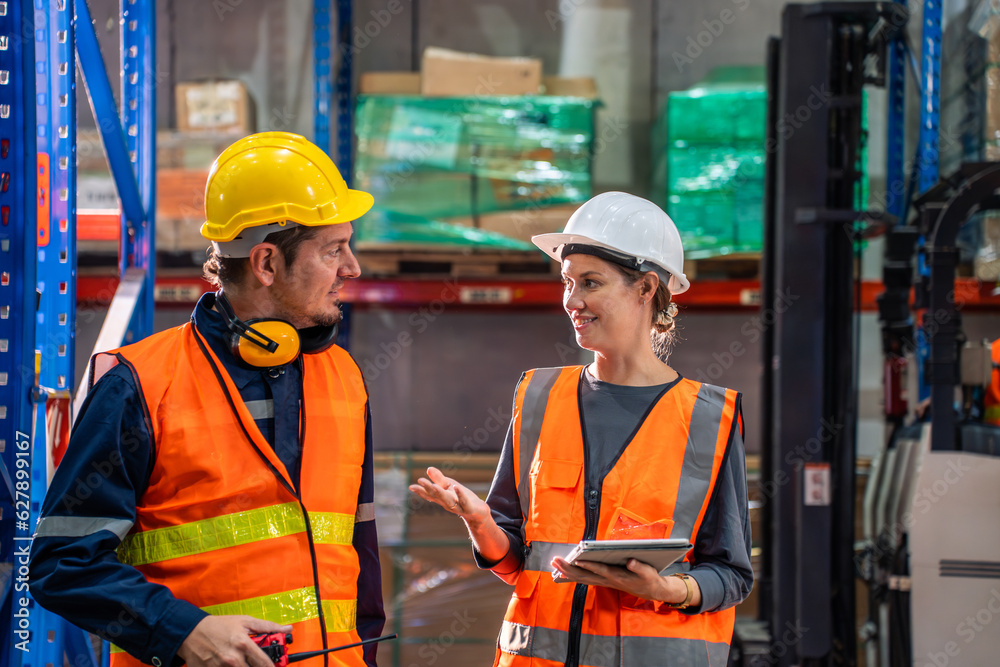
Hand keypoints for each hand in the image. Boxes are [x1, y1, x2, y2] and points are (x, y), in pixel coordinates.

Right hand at [177, 615, 291, 666]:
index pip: (265, 663)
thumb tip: (287, 629)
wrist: (191, 632)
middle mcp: (232, 659)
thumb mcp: (245, 621)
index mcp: (243, 644)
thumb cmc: (219, 626)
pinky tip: (232, 665)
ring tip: (243, 662)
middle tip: (258, 663)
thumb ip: (268, 627)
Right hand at [409, 467, 489, 524]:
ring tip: (434, 486)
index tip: (411, 486)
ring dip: (440, 493)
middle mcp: (447, 503)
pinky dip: (460, 495)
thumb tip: (428, 469)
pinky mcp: (469, 509)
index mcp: (442, 498)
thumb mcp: (449, 486)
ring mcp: (458, 507)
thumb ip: (439, 479)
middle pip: (437, 496)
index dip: (420, 491)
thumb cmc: (461, 498)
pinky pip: (464, 502)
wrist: (478, 513)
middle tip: (420, 481)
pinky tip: (456, 487)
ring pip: (448, 500)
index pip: (429, 494)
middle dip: (428, 488)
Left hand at [550, 557, 694, 604]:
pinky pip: (584, 578)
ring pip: (582, 578)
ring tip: (554, 562)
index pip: (601, 570)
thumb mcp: (648, 573)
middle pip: (585, 575)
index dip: (590, 566)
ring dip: (567, 571)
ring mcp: (604, 581)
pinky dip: (573, 575)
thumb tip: (631, 561)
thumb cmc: (648, 579)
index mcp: (618, 577)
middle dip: (569, 568)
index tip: (577, 561)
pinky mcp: (603, 580)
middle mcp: (607, 580)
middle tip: (555, 560)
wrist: (650, 590)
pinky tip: (562, 571)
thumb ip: (639, 567)